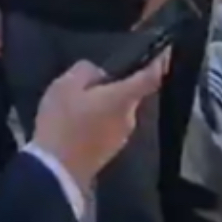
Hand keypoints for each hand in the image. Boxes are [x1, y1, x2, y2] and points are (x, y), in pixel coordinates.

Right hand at [32, 58, 165, 192]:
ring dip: (104, 104)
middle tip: (89, 82)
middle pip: (129, 94)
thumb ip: (85, 72)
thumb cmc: (63, 123)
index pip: (150, 76)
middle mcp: (129, 117)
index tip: (165, 49)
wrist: (56, 172)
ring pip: (117, 111)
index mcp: (123, 98)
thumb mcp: (65, 86)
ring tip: (77, 104)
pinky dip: (98, 121)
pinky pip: (108, 127)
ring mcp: (121, 138)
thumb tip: (98, 74)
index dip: (159, 61)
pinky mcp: (109, 152)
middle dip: (115, 85)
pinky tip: (76, 123)